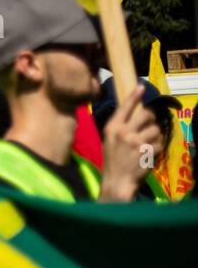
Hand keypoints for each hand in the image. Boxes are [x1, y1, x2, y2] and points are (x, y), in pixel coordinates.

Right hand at [99, 86, 163, 202]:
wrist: (116, 181)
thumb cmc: (112, 160)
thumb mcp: (109, 139)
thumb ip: (119, 126)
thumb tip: (135, 114)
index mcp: (111, 127)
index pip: (125, 107)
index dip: (135, 96)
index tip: (141, 86)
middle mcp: (123, 132)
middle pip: (146, 115)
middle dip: (152, 119)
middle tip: (150, 124)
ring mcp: (136, 142)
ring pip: (155, 129)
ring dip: (156, 136)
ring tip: (148, 144)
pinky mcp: (147, 151)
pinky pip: (160, 143)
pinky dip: (158, 147)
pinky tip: (150, 153)